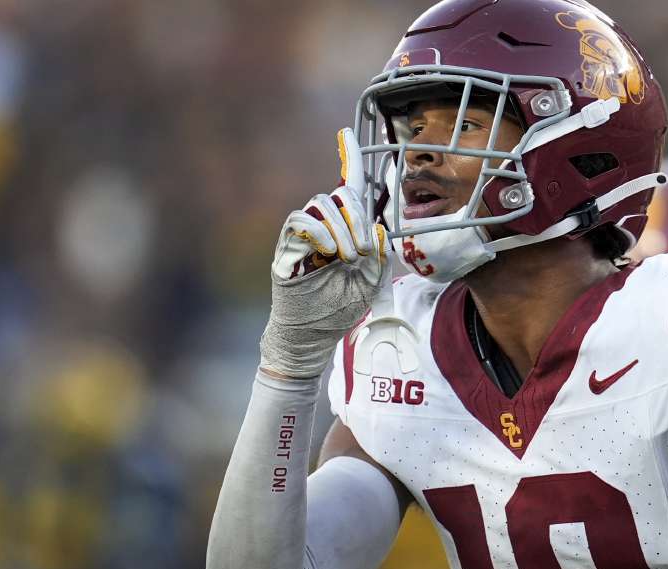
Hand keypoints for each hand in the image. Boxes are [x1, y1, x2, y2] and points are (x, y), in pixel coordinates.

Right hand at [260, 128, 386, 378]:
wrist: (312, 335)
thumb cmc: (339, 309)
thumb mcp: (372, 282)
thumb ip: (380, 254)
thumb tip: (378, 227)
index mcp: (346, 230)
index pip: (349, 188)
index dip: (348, 159)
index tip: (346, 133)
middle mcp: (324, 225)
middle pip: (343, 194)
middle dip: (359, 220)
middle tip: (362, 252)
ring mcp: (304, 233)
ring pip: (323, 203)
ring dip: (342, 229)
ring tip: (346, 258)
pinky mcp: (287, 244)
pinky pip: (302, 220)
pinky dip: (320, 233)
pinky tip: (327, 254)